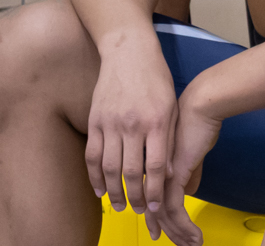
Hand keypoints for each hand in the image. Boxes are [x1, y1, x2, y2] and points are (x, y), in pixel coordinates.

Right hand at [85, 46, 179, 220]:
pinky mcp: (94, 121)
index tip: (156, 205)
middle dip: (136, 196)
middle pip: (130, 171)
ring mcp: (110, 123)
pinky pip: (92, 155)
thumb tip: (170, 172)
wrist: (129, 53)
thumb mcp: (172, 106)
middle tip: (140, 212)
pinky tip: (99, 190)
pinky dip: (94, 176)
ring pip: (109, 168)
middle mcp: (132, 124)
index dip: (155, 189)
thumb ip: (169, 139)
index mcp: (157, 121)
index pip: (155, 165)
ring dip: (113, 192)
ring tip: (121, 206)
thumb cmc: (157, 79)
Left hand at [153, 84, 222, 245]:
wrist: (201, 104)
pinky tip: (192, 234)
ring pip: (162, 214)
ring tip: (192, 244)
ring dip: (178, 232)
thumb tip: (188, 189)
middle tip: (178, 245)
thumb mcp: (189, 148)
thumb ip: (187, 170)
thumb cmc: (197, 120)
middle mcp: (150, 173)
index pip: (148, 198)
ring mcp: (159, 176)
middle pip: (153, 210)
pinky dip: (183, 225)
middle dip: (165, 230)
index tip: (157, 232)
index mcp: (150, 165)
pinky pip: (174, 209)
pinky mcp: (172, 176)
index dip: (153, 218)